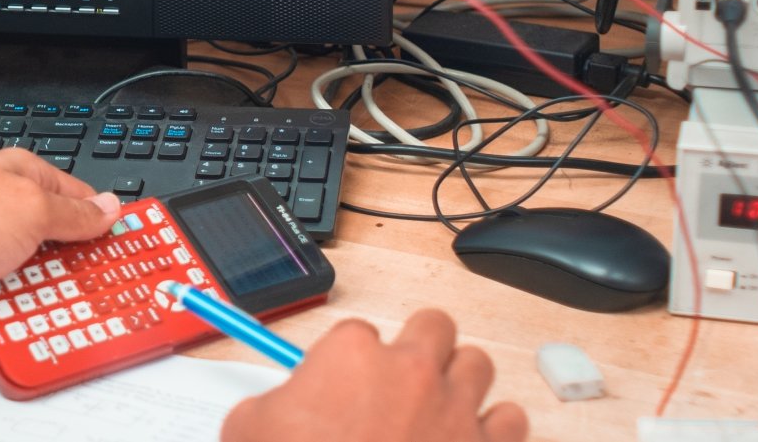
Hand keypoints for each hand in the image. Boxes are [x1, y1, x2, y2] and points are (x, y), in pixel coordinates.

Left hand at [0, 148, 120, 321]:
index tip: (123, 253)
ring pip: (22, 283)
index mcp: (21, 177)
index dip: (101, 226)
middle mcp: (0, 208)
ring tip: (19, 305)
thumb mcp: (29, 211)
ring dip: (21, 300)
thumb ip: (72, 213)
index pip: (78, 199)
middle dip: (61, 273)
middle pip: (52, 246)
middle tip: (75, 291)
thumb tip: (109, 207)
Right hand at [221, 311, 527, 441]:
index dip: (349, 364)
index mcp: (351, 356)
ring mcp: (454, 410)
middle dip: (419, 348)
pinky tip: (473, 441)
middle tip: (401, 381)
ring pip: (478, 365)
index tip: (341, 389)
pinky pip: (510, 420)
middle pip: (433, 327)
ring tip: (441, 407)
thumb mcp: (247, 432)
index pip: (357, 333)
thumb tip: (275, 413)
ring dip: (461, 382)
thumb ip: (268, 409)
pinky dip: (495, 429)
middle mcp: (410, 372)